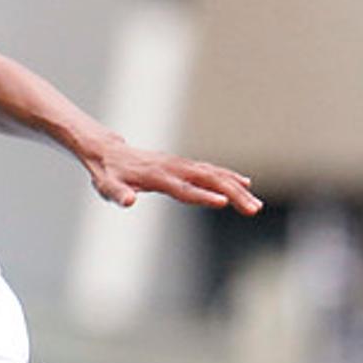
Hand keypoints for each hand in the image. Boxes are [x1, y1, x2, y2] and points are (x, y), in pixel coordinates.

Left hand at [87, 139, 261, 214]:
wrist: (108, 152)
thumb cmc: (108, 174)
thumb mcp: (107, 187)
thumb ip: (118, 194)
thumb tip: (128, 201)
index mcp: (156, 176)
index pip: (183, 188)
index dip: (202, 195)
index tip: (224, 203)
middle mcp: (172, 167)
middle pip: (207, 179)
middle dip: (232, 193)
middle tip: (253, 209)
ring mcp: (179, 164)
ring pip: (213, 174)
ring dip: (236, 188)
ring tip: (255, 205)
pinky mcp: (182, 164)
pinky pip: (209, 170)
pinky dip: (228, 176)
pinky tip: (244, 184)